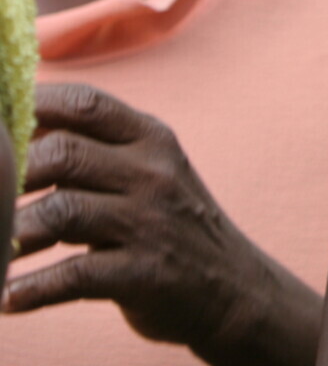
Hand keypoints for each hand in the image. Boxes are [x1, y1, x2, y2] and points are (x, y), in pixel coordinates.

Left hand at [4, 84, 318, 365]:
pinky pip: (74, 275)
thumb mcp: (149, 173)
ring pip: (62, 212)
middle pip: (63, 153)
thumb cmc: (171, 224)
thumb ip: (95, 151)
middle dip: (11, 175)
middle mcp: (154, 172)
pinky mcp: (146, 273)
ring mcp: (152, 222)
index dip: (30, 107)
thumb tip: (16, 136)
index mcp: (151, 139)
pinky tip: (9, 297)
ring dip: (12, 233)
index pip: (85, 103)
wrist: (233, 286)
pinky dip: (32, 289)